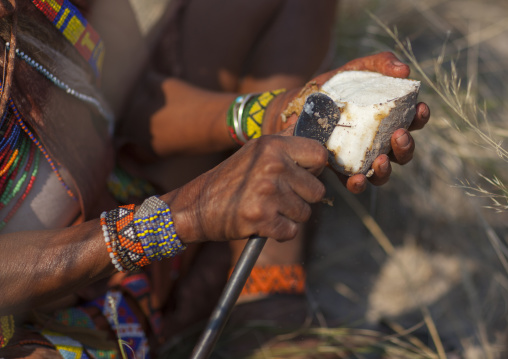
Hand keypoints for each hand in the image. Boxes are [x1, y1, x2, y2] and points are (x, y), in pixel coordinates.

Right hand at [168, 128, 326, 242]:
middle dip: (302, 198)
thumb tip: (306, 122)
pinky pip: (291, 231)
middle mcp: (272, 166)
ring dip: (289, 216)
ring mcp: (267, 193)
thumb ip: (283, 139)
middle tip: (278, 196)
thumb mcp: (254, 150)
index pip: (319, 155)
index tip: (301, 175)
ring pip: (305, 213)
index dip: (314, 169)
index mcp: (272, 145)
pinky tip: (262, 222)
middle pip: (317, 190)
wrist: (197, 206)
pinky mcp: (262, 218)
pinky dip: (279, 232)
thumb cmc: (230, 179)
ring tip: (267, 208)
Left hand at [269, 52, 429, 192]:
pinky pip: (355, 182)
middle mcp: (379, 142)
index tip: (420, 108)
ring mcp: (362, 158)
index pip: (412, 120)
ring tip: (381, 161)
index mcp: (388, 118)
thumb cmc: (333, 86)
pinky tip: (357, 179)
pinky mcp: (342, 170)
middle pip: (402, 151)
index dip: (420, 117)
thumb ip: (379, 64)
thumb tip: (404, 69)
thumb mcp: (355, 69)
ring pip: (383, 172)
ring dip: (387, 169)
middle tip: (399, 135)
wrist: (298, 104)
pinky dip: (359, 184)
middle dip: (406, 146)